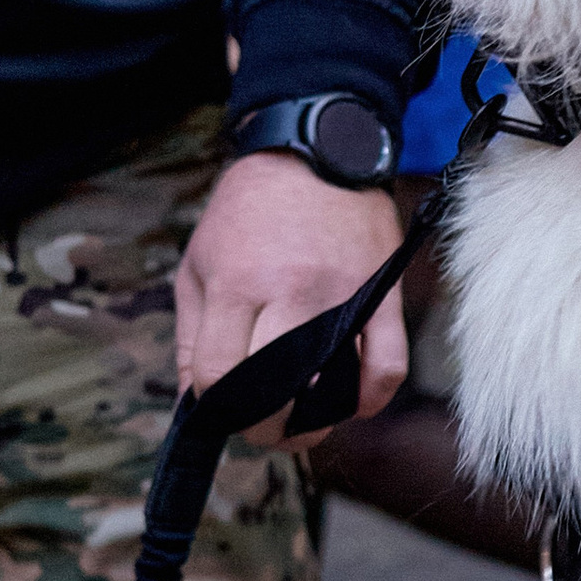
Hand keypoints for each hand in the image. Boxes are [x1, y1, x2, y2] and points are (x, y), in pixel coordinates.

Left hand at [174, 152, 407, 444]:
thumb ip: (193, 338)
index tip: (223, 406)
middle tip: (263, 426)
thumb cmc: (249, 213)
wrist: (317, 152)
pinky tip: (353, 404)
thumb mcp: (198, 265)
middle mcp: (290, 294)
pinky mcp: (384, 296)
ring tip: (304, 421)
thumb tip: (195, 404)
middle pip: (273, 395)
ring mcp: (343, 297)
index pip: (219, 375)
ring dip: (315, 422)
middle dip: (263, 427)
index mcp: (235, 284)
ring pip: (331, 391)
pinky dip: (371, 400)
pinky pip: (387, 368)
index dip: (216, 406)